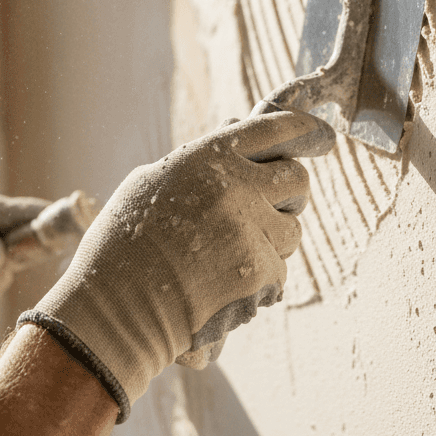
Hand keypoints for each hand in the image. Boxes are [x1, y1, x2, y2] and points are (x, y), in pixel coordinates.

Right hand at [19, 110, 321, 420]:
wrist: (114, 308)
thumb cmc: (123, 245)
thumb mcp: (152, 182)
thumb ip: (200, 162)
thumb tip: (238, 141)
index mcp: (208, 156)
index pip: (275, 128)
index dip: (304, 131)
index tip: (320, 137)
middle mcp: (236, 185)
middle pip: (296, 179)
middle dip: (288, 195)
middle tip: (262, 211)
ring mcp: (250, 230)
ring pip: (292, 229)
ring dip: (271, 241)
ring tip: (227, 255)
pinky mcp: (260, 273)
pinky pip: (279, 271)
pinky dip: (259, 281)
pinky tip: (221, 284)